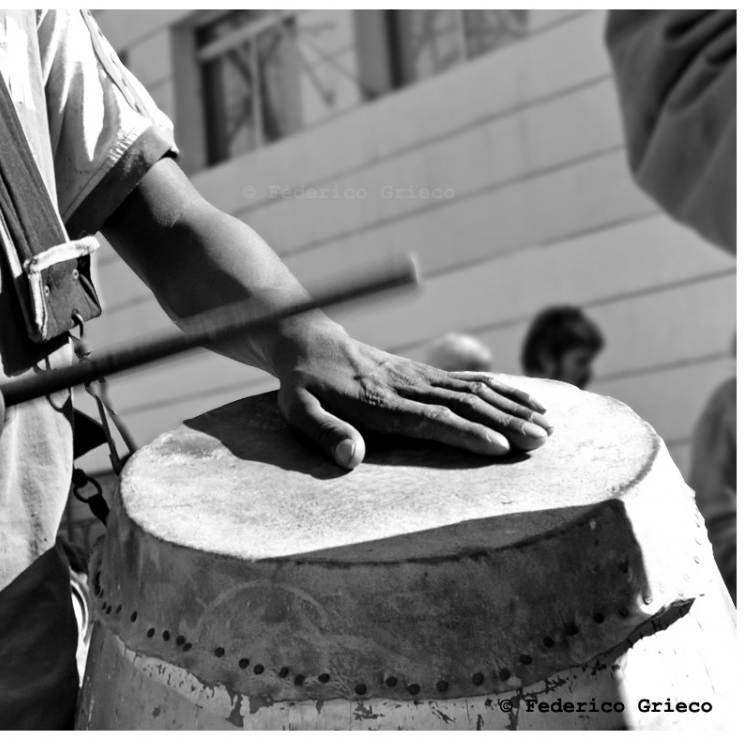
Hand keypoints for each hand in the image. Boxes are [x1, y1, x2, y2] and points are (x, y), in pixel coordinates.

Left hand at [272, 322, 552, 468]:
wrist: (309, 343)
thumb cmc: (302, 387)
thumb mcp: (299, 410)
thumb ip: (324, 433)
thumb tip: (351, 457)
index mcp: (380, 402)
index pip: (430, 419)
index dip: (466, 433)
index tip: (500, 448)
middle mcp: (408, 387)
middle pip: (464, 405)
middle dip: (506, 423)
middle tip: (541, 442)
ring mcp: (420, 378)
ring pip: (476, 392)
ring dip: (513, 408)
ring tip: (548, 428)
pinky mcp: (425, 374)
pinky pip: (471, 381)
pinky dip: (504, 390)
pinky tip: (530, 402)